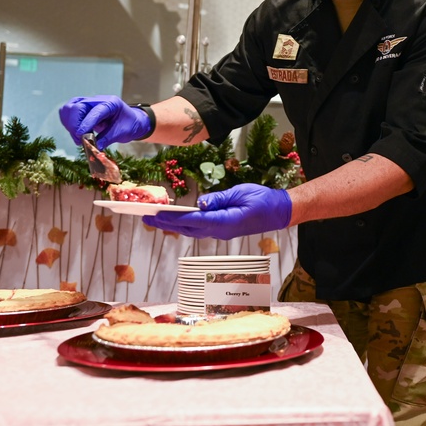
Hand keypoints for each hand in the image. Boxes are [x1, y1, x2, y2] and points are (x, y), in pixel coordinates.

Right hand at [58, 96, 151, 150]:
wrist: (131, 121)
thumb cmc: (129, 125)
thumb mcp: (122, 133)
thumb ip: (107, 139)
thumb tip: (94, 148)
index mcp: (111, 103)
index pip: (94, 111)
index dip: (86, 123)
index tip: (80, 136)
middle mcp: (97, 100)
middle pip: (77, 107)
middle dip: (74, 124)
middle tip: (79, 140)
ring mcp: (88, 103)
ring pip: (69, 108)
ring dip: (69, 124)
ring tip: (78, 138)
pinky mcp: (82, 109)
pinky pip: (68, 112)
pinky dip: (68, 122)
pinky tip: (75, 133)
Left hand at [144, 184, 291, 239]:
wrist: (279, 212)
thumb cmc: (263, 200)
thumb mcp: (240, 193)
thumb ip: (219, 198)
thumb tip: (199, 203)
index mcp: (224, 222)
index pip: (193, 221)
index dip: (172, 218)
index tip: (156, 215)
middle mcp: (220, 231)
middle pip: (188, 229)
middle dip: (166, 223)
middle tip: (146, 217)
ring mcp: (221, 232)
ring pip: (192, 231)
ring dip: (173, 225)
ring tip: (156, 218)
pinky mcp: (223, 229)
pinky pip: (200, 229)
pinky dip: (186, 225)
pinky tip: (177, 220)